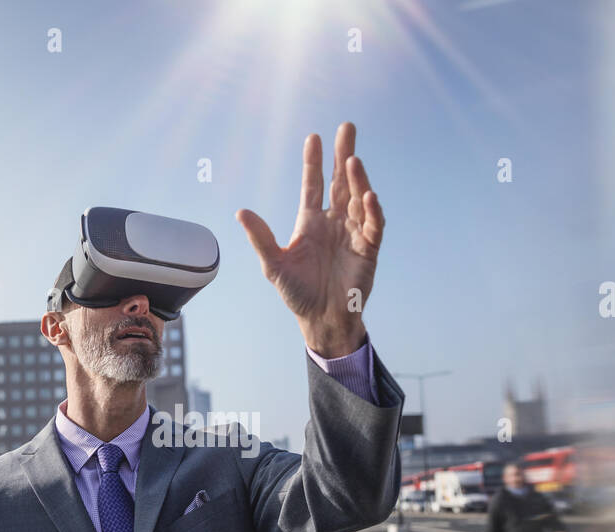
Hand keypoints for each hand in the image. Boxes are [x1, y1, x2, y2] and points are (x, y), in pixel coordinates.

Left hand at [237, 121, 383, 357]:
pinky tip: (368, 196)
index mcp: (310, 222)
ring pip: (357, 198)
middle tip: (347, 127)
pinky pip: (373, 225)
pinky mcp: (369, 249)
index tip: (313, 137)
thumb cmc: (297, 293)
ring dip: (357, 180)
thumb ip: (261, 238)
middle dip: (343, 155)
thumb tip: (241, 212)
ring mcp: (353, 233)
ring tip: (353, 160)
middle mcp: (334, 222)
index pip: (313, 185)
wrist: (321, 320)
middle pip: (340, 182)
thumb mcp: (274, 265)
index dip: (313, 162)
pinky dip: (372, 211)